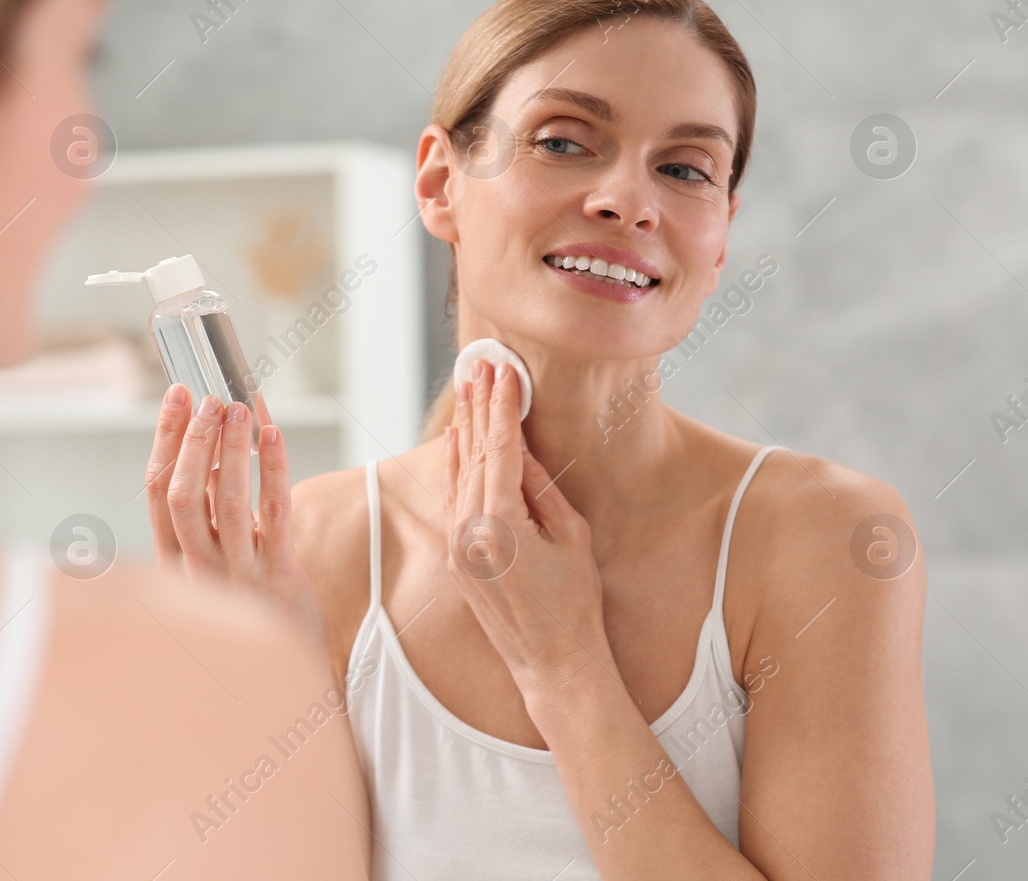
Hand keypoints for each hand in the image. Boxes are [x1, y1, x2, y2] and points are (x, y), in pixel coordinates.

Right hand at [145, 385, 328, 648]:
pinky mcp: (277, 578)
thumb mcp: (216, 560)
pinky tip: (273, 436)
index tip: (176, 395)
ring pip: (224, 501)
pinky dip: (271, 470)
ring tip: (239, 408)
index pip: (155, 491)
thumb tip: (216, 439)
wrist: (285, 673)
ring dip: (229, 449)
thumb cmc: (251, 605)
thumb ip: (211, 510)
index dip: (164, 439)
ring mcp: (235, 576)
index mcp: (173, 561)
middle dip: (193, 438)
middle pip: (181, 494)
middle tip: (210, 396)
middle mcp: (195, 570)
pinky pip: (273, 514)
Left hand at [446, 359, 610, 698]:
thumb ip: (539, 487)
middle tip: (480, 364)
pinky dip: (454, 465)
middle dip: (477, 406)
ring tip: (468, 388)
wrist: (552, 663)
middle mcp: (467, 532)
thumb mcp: (569, 536)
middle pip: (470, 453)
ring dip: (463, 429)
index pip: (498, 448)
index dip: (501, 406)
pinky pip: (452, 498)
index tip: (503, 370)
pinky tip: (456, 440)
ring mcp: (455, 546)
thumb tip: (516, 445)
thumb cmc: (575, 602)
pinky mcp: (454, 557)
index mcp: (499, 524)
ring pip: (456, 472)